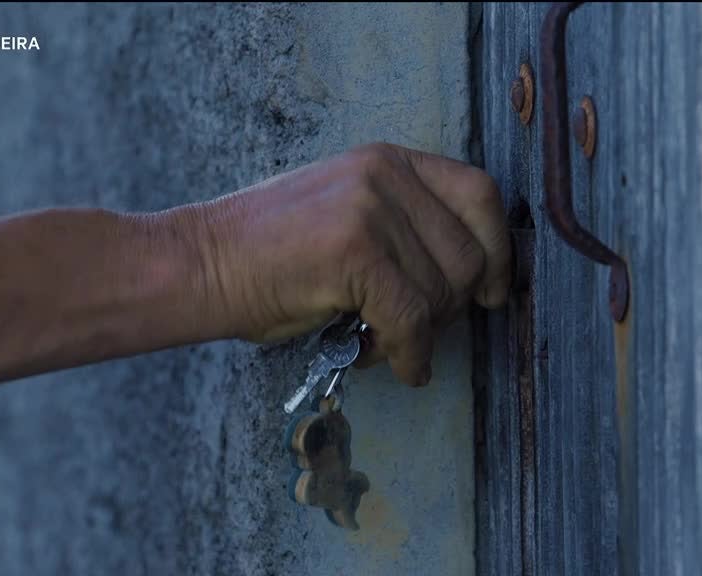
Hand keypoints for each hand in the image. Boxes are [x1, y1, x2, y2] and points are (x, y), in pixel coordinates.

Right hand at [189, 143, 510, 386]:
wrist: (203, 264)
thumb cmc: (271, 255)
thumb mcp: (348, 216)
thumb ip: (406, 228)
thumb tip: (473, 279)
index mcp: (389, 161)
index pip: (480, 193)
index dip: (498, 249)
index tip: (492, 291)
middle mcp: (386, 174)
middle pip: (469, 254)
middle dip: (449, 308)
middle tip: (410, 329)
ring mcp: (370, 208)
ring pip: (441, 293)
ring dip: (420, 335)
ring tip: (377, 339)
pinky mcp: (353, 250)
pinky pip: (410, 320)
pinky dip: (408, 354)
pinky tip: (392, 364)